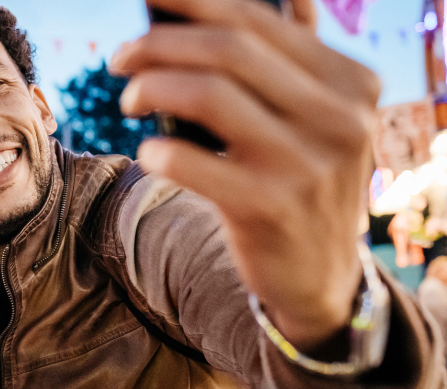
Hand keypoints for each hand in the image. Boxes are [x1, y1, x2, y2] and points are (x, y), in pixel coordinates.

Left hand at [111, 0, 379, 351]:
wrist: (321, 277)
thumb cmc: (303, 183)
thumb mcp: (321, 119)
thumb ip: (300, 58)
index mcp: (351, 82)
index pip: (259, 21)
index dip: (192, 3)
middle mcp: (339, 117)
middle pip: (228, 51)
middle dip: (159, 44)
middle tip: (119, 59)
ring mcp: (309, 164)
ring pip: (208, 94)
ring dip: (151, 87)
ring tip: (129, 99)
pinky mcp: (272, 208)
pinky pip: (195, 163)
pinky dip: (160, 151)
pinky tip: (149, 153)